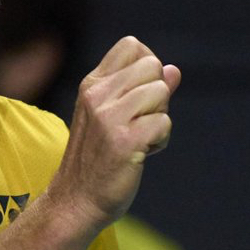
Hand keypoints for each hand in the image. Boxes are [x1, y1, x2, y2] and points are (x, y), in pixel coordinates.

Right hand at [52, 36, 180, 228]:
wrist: (75, 202)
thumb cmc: (96, 161)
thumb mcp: (111, 117)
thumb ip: (143, 91)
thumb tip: (174, 71)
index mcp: (92, 85)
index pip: (132, 46)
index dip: (147, 67)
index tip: (138, 97)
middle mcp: (97, 95)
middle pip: (152, 66)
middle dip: (157, 95)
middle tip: (138, 123)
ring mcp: (109, 117)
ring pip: (161, 92)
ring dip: (159, 119)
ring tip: (138, 140)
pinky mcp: (125, 140)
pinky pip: (164, 122)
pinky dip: (160, 141)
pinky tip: (141, 155)